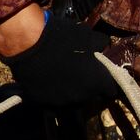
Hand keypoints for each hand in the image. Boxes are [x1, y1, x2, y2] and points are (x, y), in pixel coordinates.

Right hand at [0, 15, 118, 107]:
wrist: (28, 45)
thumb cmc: (62, 38)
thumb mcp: (87, 35)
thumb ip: (99, 44)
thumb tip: (103, 46)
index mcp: (97, 82)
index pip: (110, 91)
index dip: (106, 83)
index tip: (101, 76)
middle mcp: (82, 98)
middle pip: (90, 97)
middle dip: (87, 87)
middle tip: (80, 73)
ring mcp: (61, 103)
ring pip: (71, 101)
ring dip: (70, 92)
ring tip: (62, 77)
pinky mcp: (42, 104)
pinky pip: (51, 102)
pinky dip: (51, 94)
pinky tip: (47, 81)